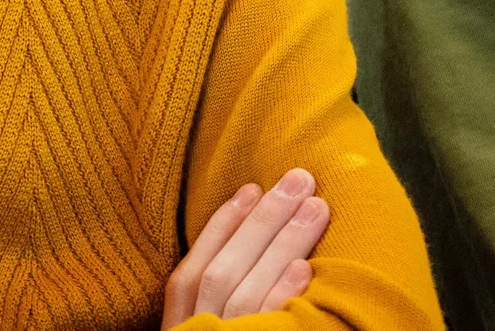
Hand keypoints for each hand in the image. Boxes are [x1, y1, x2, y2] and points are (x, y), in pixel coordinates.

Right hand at [162, 168, 331, 326]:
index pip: (194, 266)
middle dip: (261, 221)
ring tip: (316, 207)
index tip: (253, 187)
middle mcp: (198, 327)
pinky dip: (282, 295)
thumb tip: (247, 245)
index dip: (222, 225)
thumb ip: (210, 302)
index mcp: (179, 322)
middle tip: (299, 179)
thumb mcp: (198, 330)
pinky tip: (304, 267)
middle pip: (223, 269)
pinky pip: (268, 325)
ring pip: (248, 289)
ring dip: (282, 245)